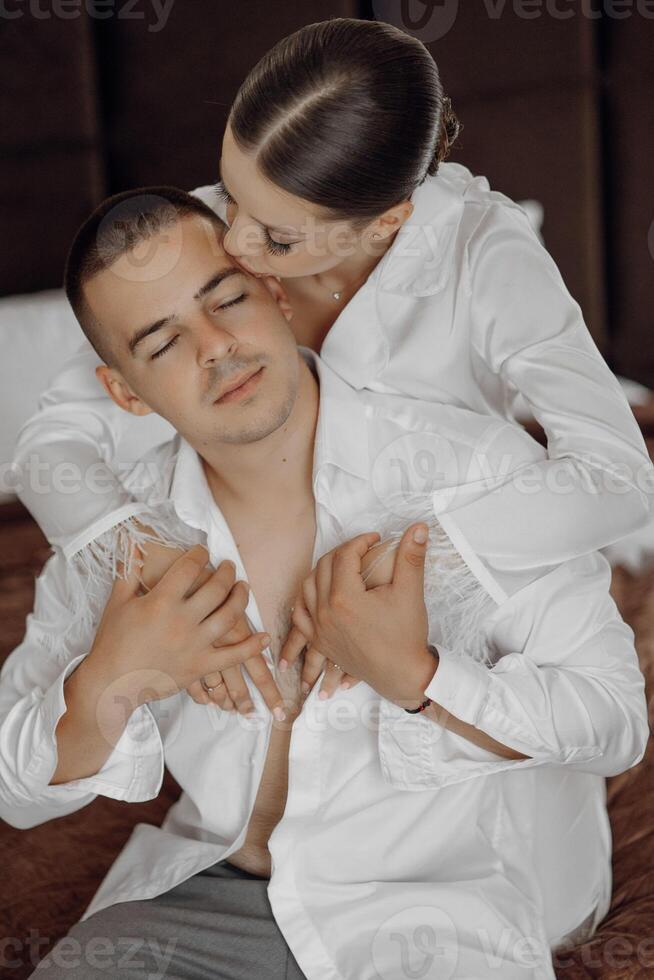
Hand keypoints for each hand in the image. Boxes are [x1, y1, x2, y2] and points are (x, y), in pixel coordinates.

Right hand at [90, 541, 270, 705]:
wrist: (112, 683)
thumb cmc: (112, 641)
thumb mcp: (117, 602)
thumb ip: (128, 570)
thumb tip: (133, 542)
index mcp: (161, 602)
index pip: (188, 568)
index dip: (199, 555)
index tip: (203, 551)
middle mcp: (182, 621)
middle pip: (216, 588)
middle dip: (226, 572)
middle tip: (229, 566)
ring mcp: (194, 645)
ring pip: (229, 616)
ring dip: (241, 598)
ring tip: (243, 587)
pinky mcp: (201, 666)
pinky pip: (233, 656)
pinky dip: (253, 647)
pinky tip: (265, 636)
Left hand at [279, 524, 437, 708]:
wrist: (402, 675)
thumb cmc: (406, 636)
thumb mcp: (410, 593)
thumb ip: (411, 557)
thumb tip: (419, 527)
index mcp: (345, 597)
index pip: (344, 555)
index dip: (360, 541)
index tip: (376, 539)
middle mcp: (325, 612)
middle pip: (323, 566)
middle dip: (342, 552)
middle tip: (362, 550)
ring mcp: (319, 629)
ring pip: (307, 587)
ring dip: (322, 571)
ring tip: (343, 566)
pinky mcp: (319, 642)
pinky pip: (300, 614)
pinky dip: (305, 599)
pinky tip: (317, 593)